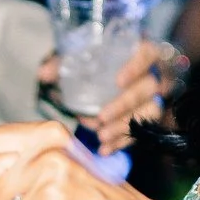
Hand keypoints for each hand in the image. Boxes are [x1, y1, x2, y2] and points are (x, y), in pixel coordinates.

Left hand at [38, 40, 181, 152]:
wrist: (111, 75)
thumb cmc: (98, 60)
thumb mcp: (80, 57)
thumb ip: (63, 63)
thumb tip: (43, 74)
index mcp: (140, 49)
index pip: (147, 53)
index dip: (136, 67)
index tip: (118, 81)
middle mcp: (154, 72)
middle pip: (149, 88)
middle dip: (125, 105)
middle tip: (101, 117)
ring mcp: (156, 95)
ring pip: (151, 112)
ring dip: (125, 125)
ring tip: (102, 136)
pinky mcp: (150, 117)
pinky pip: (144, 131)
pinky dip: (124, 141)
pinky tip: (105, 149)